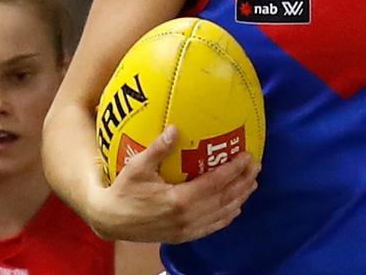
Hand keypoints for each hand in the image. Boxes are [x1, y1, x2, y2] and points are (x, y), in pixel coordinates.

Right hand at [87, 125, 259, 243]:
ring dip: (239, 198)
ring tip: (252, 183)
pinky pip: (211, 227)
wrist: (110, 220)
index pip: (215, 183)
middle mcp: (186, 217)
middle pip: (224, 199)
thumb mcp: (137, 167)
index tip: (248, 156)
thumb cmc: (123, 191)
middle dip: (243, 182)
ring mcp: (186, 229)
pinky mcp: (183, 236)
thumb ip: (158, 149)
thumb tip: (175, 128)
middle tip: (256, 166)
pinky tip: (235, 207)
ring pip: (221, 214)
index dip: (234, 170)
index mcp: (178, 200)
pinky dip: (226, 217)